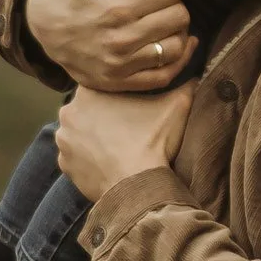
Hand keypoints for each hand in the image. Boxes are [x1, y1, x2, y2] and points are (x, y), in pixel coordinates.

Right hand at [24, 0, 197, 91]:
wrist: (47, 29)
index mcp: (118, 5)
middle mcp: (122, 38)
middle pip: (179, 18)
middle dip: (174, 6)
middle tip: (162, 4)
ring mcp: (123, 64)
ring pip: (177, 46)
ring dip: (177, 32)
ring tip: (166, 23)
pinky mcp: (123, 82)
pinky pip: (166, 75)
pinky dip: (178, 60)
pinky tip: (177, 44)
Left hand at [55, 84, 196, 203]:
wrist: (138, 185)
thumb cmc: (153, 141)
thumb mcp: (177, 105)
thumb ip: (186, 85)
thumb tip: (198, 75)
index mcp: (89, 91)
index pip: (102, 87)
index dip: (119, 97)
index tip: (134, 108)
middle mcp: (68, 112)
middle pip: (88, 111)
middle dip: (103, 118)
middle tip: (128, 130)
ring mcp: (63, 141)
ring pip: (80, 135)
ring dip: (95, 140)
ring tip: (119, 149)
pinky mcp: (64, 165)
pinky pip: (76, 159)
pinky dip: (90, 161)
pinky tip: (109, 164)